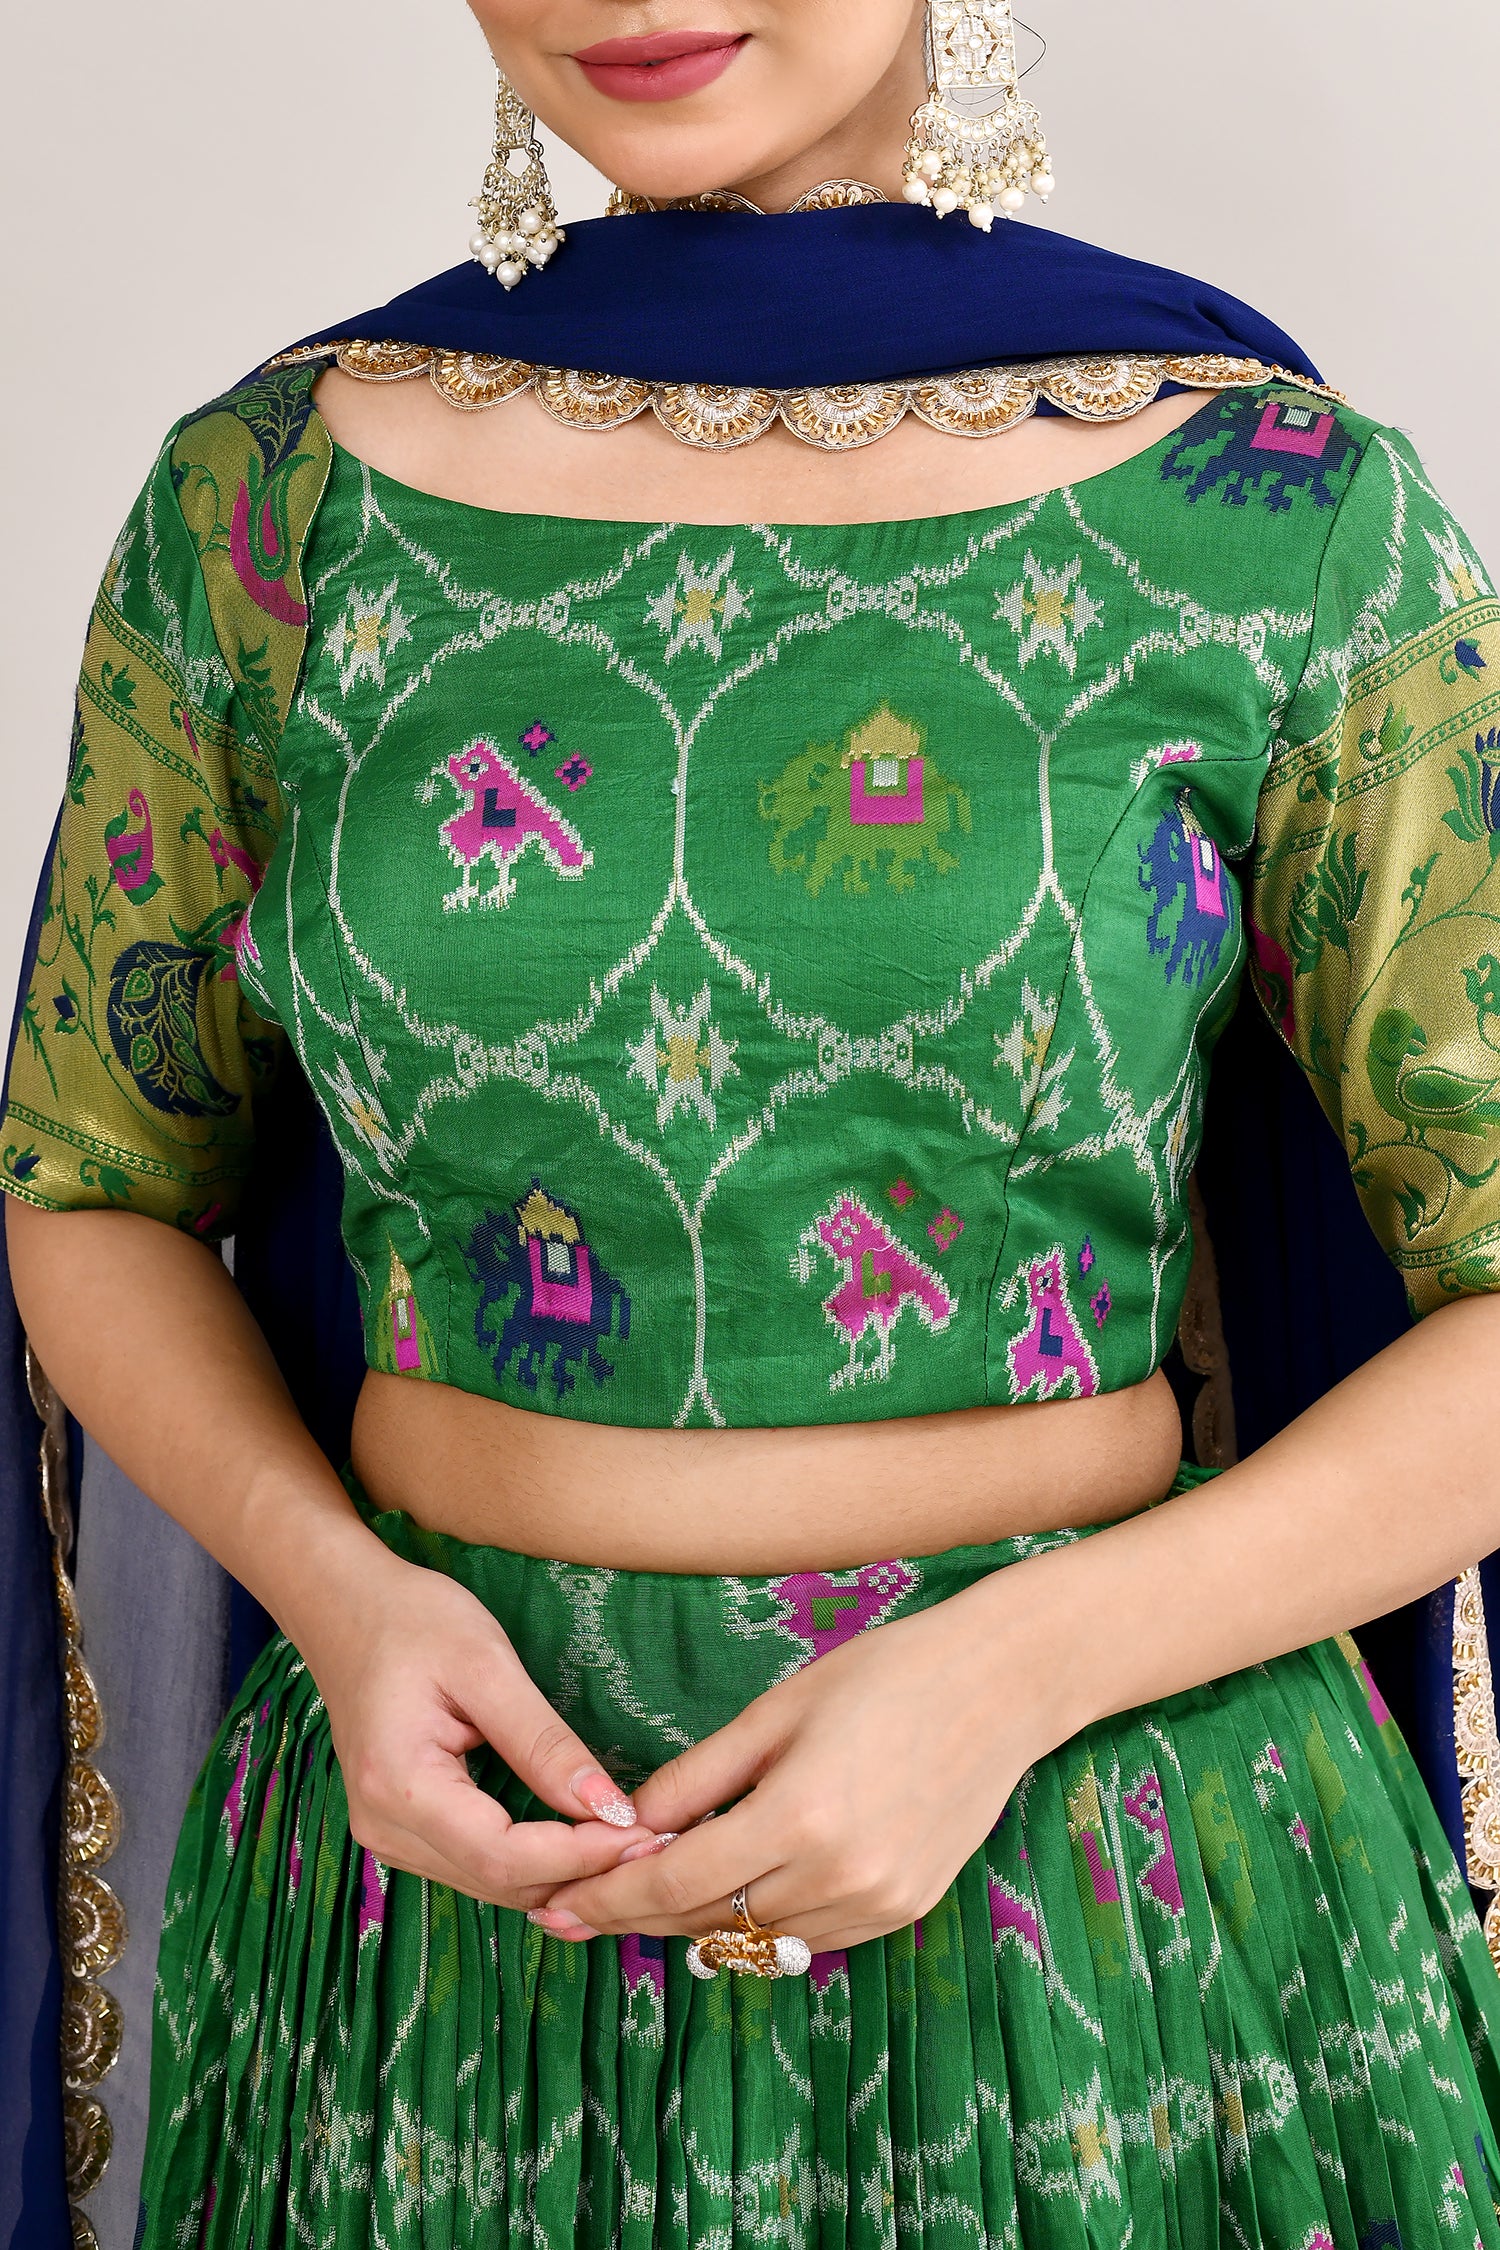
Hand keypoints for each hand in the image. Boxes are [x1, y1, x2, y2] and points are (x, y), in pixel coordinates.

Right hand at [292, 1541, 658, 1910]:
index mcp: (398, 1787)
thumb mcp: (486, 1665)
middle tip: (657, 1840)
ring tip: (631, 1841)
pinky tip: (581, 1839)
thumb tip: (610, 1807)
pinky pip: (477, 1864)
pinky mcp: (403, 1828)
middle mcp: (384, 1828)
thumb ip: (544, 1742)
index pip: (504, 1856)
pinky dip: (534, 1860)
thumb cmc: (412, 1620)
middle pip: (500, 1883)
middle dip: (582, 1872)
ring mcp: (389, 1836)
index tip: (646, 1834)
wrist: (344, 1605)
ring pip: (492, 1884)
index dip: (581, 1857)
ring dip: (563, 1873)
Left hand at [536, 1581, 1065, 1952]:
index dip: (610, 1899)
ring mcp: (877, 1903)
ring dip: (699, 1922)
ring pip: (757, 1939)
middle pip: (709, 1922)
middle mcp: (839, 1877)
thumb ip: (699, 1777)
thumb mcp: (777, 1711)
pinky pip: (810, 1937)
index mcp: (798, 1818)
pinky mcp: (904, 1911)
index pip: (676, 1883)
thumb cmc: (885, 1676)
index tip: (558, 1903)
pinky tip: (734, 1893)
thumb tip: (628, 1825)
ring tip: (644, 1898)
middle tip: (576, 1913)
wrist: (1001, 1688)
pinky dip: (764, 1922)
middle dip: (637, 1918)